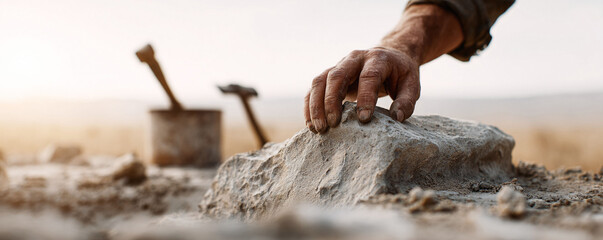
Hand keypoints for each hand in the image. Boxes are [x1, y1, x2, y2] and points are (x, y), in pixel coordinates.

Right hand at [304, 47, 419, 132]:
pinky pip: (314, 88)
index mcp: (377, 59)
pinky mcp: (330, 75)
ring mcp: (339, 65)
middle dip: (331, 101)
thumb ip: (407, 101)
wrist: (389, 54)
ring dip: (316, 105)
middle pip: (337, 76)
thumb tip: (396, 118)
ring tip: (319, 128)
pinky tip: (311, 124)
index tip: (363, 119)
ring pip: (320, 81)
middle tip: (332, 125)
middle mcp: (354, 59)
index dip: (365, 97)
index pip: (368, 77)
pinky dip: (310, 105)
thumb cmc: (400, 74)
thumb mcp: (411, 84)